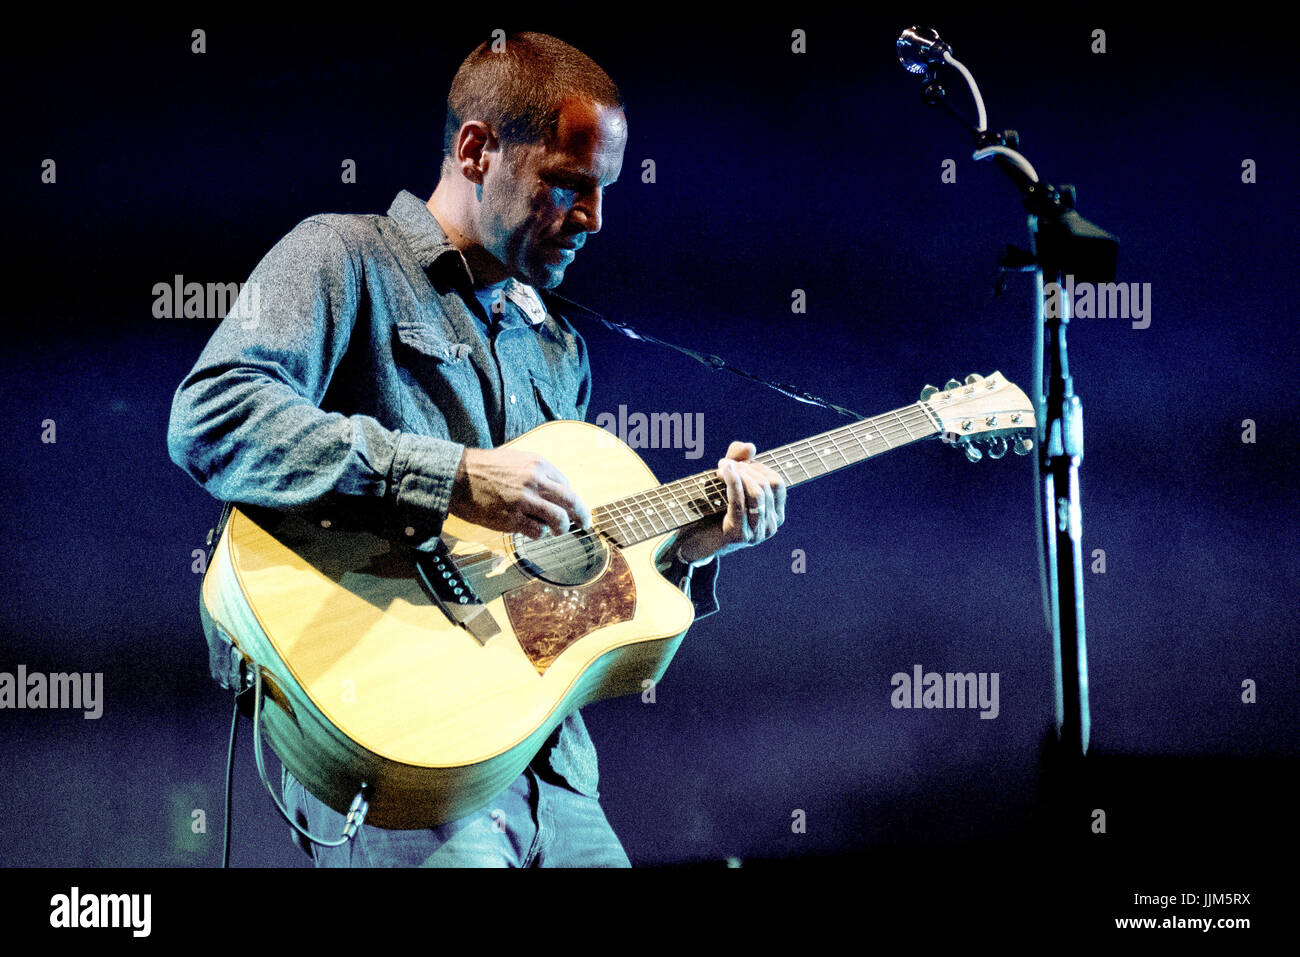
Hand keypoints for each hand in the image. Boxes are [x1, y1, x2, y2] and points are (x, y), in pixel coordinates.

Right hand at [449, 447, 591, 538]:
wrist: (457, 476)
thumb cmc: (483, 468)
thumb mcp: (515, 459)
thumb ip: (535, 472)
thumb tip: (554, 489)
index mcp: (538, 464)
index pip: (566, 484)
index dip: (571, 499)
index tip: (573, 507)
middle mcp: (535, 481)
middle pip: (571, 501)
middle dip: (582, 514)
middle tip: (585, 524)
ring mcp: (524, 501)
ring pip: (558, 519)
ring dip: (561, 528)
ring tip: (557, 531)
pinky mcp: (511, 519)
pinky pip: (537, 532)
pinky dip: (539, 534)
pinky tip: (533, 532)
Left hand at [673, 441, 785, 563]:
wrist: (693, 540)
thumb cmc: (713, 509)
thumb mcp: (728, 480)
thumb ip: (738, 460)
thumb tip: (750, 447)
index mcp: (775, 514)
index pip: (777, 482)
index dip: (758, 467)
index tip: (737, 463)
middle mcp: (771, 526)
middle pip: (765, 486)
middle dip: (744, 469)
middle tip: (723, 464)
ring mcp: (757, 534)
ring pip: (756, 493)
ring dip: (737, 474)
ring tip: (720, 469)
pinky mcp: (739, 536)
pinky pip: (740, 503)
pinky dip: (733, 483)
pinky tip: (723, 472)